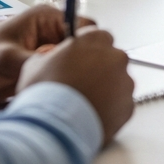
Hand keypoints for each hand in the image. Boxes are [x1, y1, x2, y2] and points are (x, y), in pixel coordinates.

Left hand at [0, 4, 94, 105]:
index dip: (90, 45)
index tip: (87, 66)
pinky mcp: (46, 67)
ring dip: (75, 74)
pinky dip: (66, 82)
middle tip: (78, 81)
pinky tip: (63, 94)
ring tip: (70, 89)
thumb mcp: (5, 58)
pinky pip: (65, 73)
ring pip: (77, 61)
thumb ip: (34, 60)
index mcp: (47, 18)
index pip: (85, 27)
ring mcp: (50, 51)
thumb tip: (61, 67)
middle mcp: (53, 32)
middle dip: (85, 62)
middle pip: (85, 46)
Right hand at [18, 25, 134, 144]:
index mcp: (95, 40)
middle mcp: (115, 57)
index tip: (78, 60)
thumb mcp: (35, 65)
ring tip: (83, 104)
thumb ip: (49, 56)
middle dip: (98, 69)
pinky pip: (121, 105)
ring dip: (106, 90)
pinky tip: (91, 116)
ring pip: (118, 82)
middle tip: (80, 84)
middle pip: (111, 59)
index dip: (86, 49)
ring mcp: (125, 83)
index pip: (98, 36)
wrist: (54, 128)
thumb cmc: (44, 94)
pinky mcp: (128, 106)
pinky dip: (110, 109)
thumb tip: (49, 60)